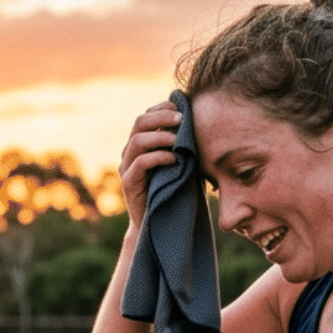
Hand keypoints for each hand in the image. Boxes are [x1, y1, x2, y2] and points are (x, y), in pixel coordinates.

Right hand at [118, 101, 183, 227]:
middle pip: (139, 122)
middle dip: (161, 116)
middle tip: (181, 119)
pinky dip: (158, 157)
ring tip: (178, 141)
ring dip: (160, 136)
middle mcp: (130, 153)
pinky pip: (140, 163)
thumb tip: (205, 125)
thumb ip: (186, 146)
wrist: (159, 224)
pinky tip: (174, 160)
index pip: (146, 116)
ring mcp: (127, 167)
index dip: (161, 108)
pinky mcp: (129, 183)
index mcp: (141, 145)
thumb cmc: (175, 192)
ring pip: (137, 140)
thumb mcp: (184, 164)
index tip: (181, 108)